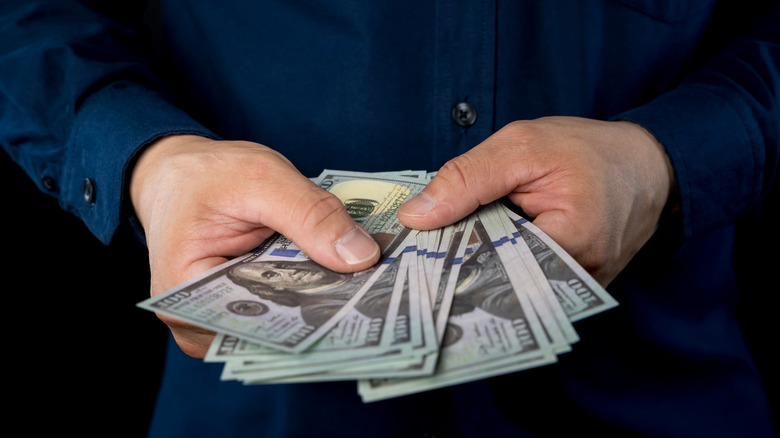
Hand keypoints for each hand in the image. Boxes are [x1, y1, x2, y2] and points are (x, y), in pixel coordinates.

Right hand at [130, 135, 379, 357]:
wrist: (183, 173)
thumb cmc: (206, 175)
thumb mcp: (260, 178)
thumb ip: (310, 214)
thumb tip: (362, 257)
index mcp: (181, 297)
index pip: (253, 325)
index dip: (310, 319)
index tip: (362, 307)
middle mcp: (200, 322)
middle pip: (272, 330)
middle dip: (324, 311)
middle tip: (380, 296)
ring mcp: (224, 320)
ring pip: (284, 322)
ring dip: (324, 301)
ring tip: (371, 287)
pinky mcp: (247, 307)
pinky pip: (286, 307)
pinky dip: (314, 290)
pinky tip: (347, 277)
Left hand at [398, 116, 674, 285]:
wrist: (649, 163)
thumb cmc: (589, 149)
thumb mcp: (522, 146)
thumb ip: (467, 179)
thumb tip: (416, 216)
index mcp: (570, 244)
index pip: (491, 266)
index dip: (448, 257)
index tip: (412, 252)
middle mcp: (577, 281)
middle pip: (499, 283)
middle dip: (461, 266)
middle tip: (418, 254)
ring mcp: (578, 289)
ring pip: (511, 284)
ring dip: (481, 265)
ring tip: (445, 250)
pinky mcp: (574, 286)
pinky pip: (528, 281)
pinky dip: (502, 264)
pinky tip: (479, 249)